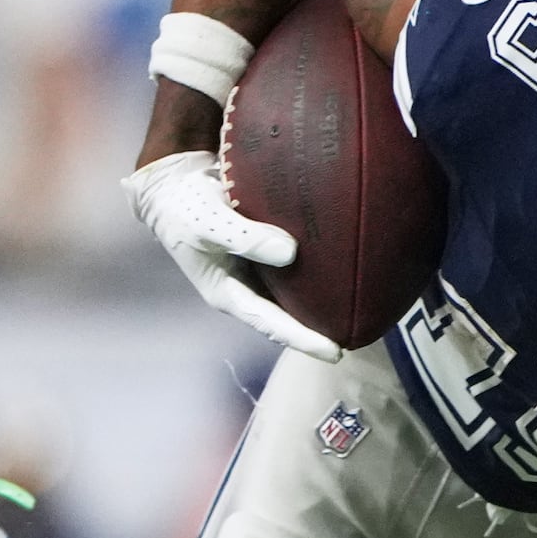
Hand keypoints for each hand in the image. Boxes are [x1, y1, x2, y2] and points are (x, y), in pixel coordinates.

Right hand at [124, 151, 342, 360]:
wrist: (174, 184)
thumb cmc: (185, 207)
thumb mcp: (210, 223)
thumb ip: (246, 238)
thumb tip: (290, 252)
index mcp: (229, 295)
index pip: (273, 326)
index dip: (304, 341)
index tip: (336, 353)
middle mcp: (246, 289)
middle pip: (289, 317)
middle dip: (321, 329)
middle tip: (362, 335)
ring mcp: (256, 272)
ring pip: (295, 294)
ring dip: (323, 303)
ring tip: (362, 308)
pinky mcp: (264, 250)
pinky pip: (295, 267)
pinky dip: (317, 271)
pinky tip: (345, 267)